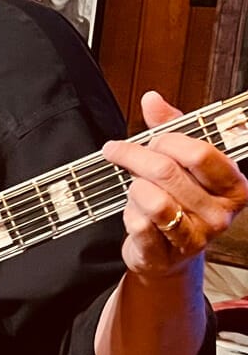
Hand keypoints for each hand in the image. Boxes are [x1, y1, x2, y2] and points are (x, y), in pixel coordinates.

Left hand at [101, 90, 247, 279]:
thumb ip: (169, 128)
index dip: (167, 140)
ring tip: (133, 187)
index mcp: (234, 186)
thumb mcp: (181, 162)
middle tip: (120, 152)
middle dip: (135, 157)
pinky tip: (132, 211)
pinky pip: (138, 225)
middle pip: (166, 172)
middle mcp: (220, 214)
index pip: (199, 153)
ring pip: (152, 200)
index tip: (150, 139)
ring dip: (133, 187)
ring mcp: (195, 238)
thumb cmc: (178, 201)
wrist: (168, 255)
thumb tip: (152, 99)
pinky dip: (128, 213)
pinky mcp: (166, 255)